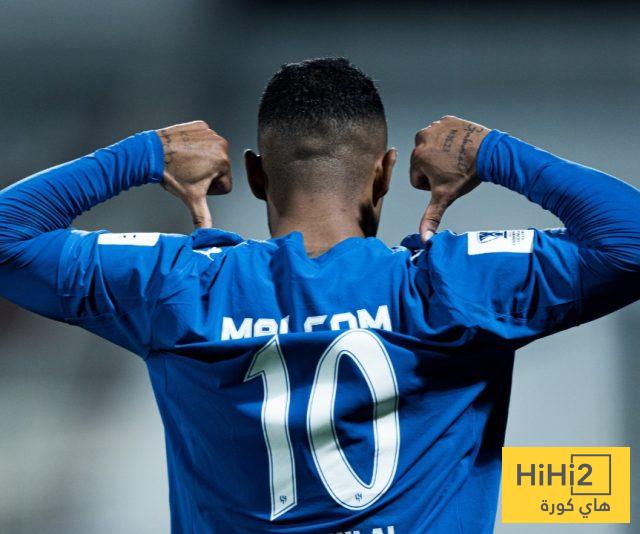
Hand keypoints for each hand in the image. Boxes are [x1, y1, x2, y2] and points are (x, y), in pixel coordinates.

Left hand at [157, 121, 231, 227]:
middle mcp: (221, 144)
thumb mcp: (191, 199)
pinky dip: (195, 147)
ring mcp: (210, 133)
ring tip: (185, 163)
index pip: (225, 184)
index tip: (194, 184)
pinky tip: (184, 152)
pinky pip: (203, 140)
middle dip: (206, 174)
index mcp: (224, 162)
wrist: (150, 153)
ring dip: (201, 161)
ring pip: (212, 155)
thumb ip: (203, 218)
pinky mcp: (200, 126)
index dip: (209, 189)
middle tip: (188, 174)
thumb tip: (208, 235)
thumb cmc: (171, 174)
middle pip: (220, 169)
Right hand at [410, 115, 489, 240]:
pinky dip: (450, 140)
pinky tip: (460, 146)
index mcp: (417, 157)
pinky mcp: (447, 120)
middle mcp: (421, 138)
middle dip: (435, 168)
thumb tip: (424, 240)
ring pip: (433, 147)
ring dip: (442, 154)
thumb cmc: (467, 174)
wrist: (490, 153)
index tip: (447, 179)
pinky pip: (443, 133)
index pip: (417, 178)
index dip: (432, 184)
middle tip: (453, 169)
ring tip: (457, 158)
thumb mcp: (445, 197)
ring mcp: (435, 127)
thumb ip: (431, 218)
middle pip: (423, 161)